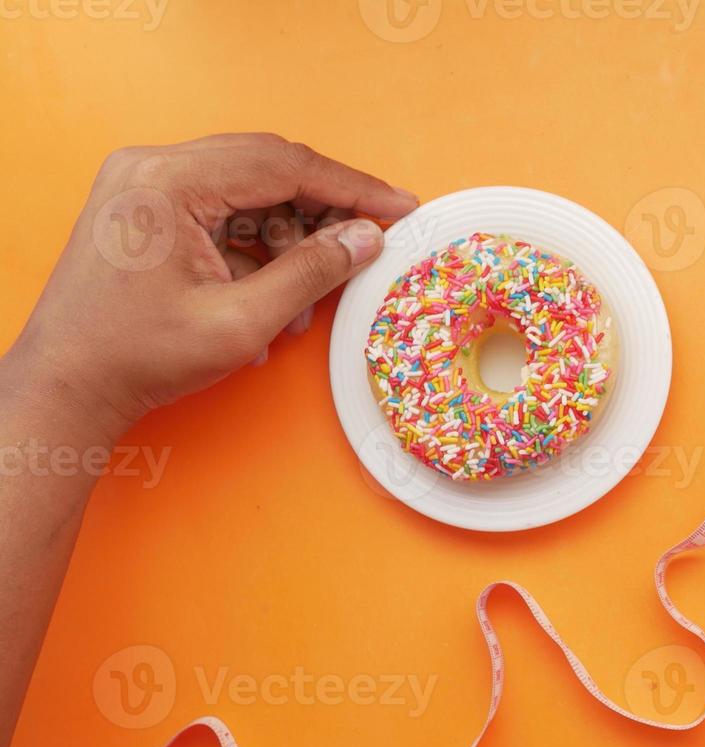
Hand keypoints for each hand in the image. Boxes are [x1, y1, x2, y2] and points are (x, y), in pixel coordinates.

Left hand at [7, 132, 417, 440]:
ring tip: (305, 299)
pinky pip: (223, 210)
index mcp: (168, 182)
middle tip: (372, 239)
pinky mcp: (147, 209)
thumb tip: (365, 238)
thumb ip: (311, 272)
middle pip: (268, 168)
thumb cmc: (136, 356)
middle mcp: (153, 168)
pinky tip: (272, 293)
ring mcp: (146, 185)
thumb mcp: (241, 320)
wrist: (67, 385)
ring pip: (250, 191)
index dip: (351, 187)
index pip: (283, 164)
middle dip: (325, 208)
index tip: (398, 205)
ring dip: (290, 238)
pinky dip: (258, 247)